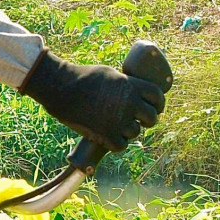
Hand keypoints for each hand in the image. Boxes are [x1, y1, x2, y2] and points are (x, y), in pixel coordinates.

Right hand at [19, 50, 164, 151]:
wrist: (61, 89)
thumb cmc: (82, 77)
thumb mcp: (110, 73)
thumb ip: (124, 83)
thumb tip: (131, 91)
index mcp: (132, 86)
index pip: (157, 96)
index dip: (159, 103)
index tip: (155, 107)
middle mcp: (130, 103)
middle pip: (152, 117)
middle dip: (147, 120)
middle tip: (139, 120)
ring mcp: (119, 120)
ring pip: (135, 133)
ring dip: (129, 132)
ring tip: (118, 128)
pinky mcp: (106, 135)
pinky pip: (121, 145)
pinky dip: (116, 144)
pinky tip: (110, 139)